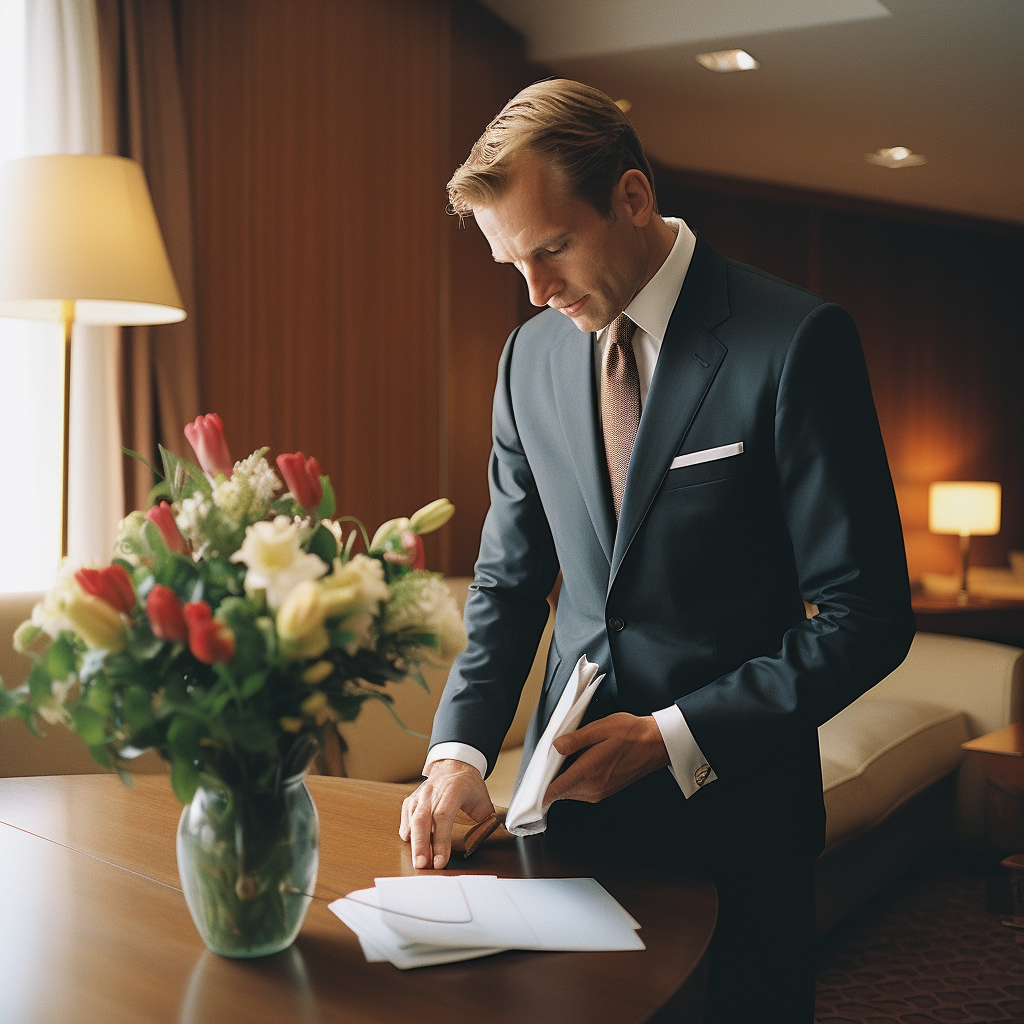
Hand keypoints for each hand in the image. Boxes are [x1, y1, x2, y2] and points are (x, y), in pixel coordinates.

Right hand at [399, 759, 494, 869]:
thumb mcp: (483, 800)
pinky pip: (406, 817)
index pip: (443, 817)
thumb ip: (489, 819)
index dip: (440, 840)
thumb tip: (501, 835)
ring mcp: (420, 795)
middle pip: (422, 820)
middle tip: (422, 866)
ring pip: (412, 819)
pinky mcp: (412, 800)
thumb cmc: (469, 785)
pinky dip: (407, 831)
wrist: (454, 766)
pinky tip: (411, 843)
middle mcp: (432, 792)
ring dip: (414, 842)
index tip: (440, 861)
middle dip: (421, 845)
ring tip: (418, 861)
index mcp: (452, 790)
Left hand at [543, 713, 669, 805]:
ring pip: (570, 793)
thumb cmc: (631, 733)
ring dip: (561, 782)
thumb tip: (555, 747)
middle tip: (540, 766)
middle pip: (560, 792)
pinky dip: (573, 782)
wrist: (657, 744)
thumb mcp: (601, 728)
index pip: (555, 790)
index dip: (539, 793)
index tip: (527, 791)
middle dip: (548, 782)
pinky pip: (581, 791)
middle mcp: (594, 787)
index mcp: (590, 771)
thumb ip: (576, 739)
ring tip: (557, 763)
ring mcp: (600, 792)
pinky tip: (575, 766)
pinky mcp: (605, 791)